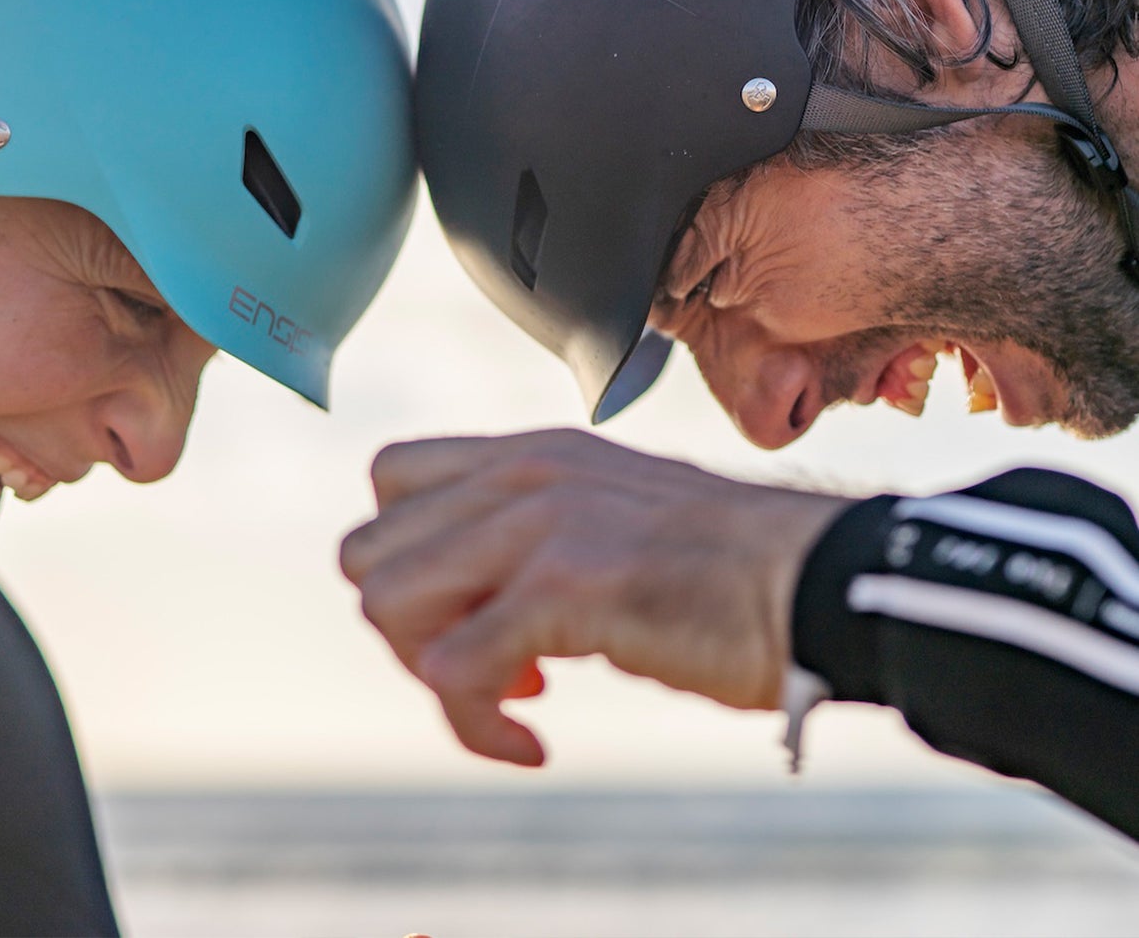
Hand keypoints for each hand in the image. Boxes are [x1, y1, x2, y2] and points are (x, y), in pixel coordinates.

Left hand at [340, 429, 848, 765]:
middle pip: (370, 550)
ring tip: (512, 698)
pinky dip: (475, 725)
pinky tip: (533, 740)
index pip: (391, 477)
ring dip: (430, 674)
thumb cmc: (728, 565)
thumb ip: (533, 528)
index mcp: (530, 452)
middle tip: (482, 664)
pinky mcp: (566, 587)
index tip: (469, 607)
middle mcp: (521, 474)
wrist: (821, 578)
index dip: (409, 554)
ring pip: (387, 601)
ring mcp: (540, 524)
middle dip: (408, 627)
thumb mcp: (607, 511)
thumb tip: (469, 593)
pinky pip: (450, 672)